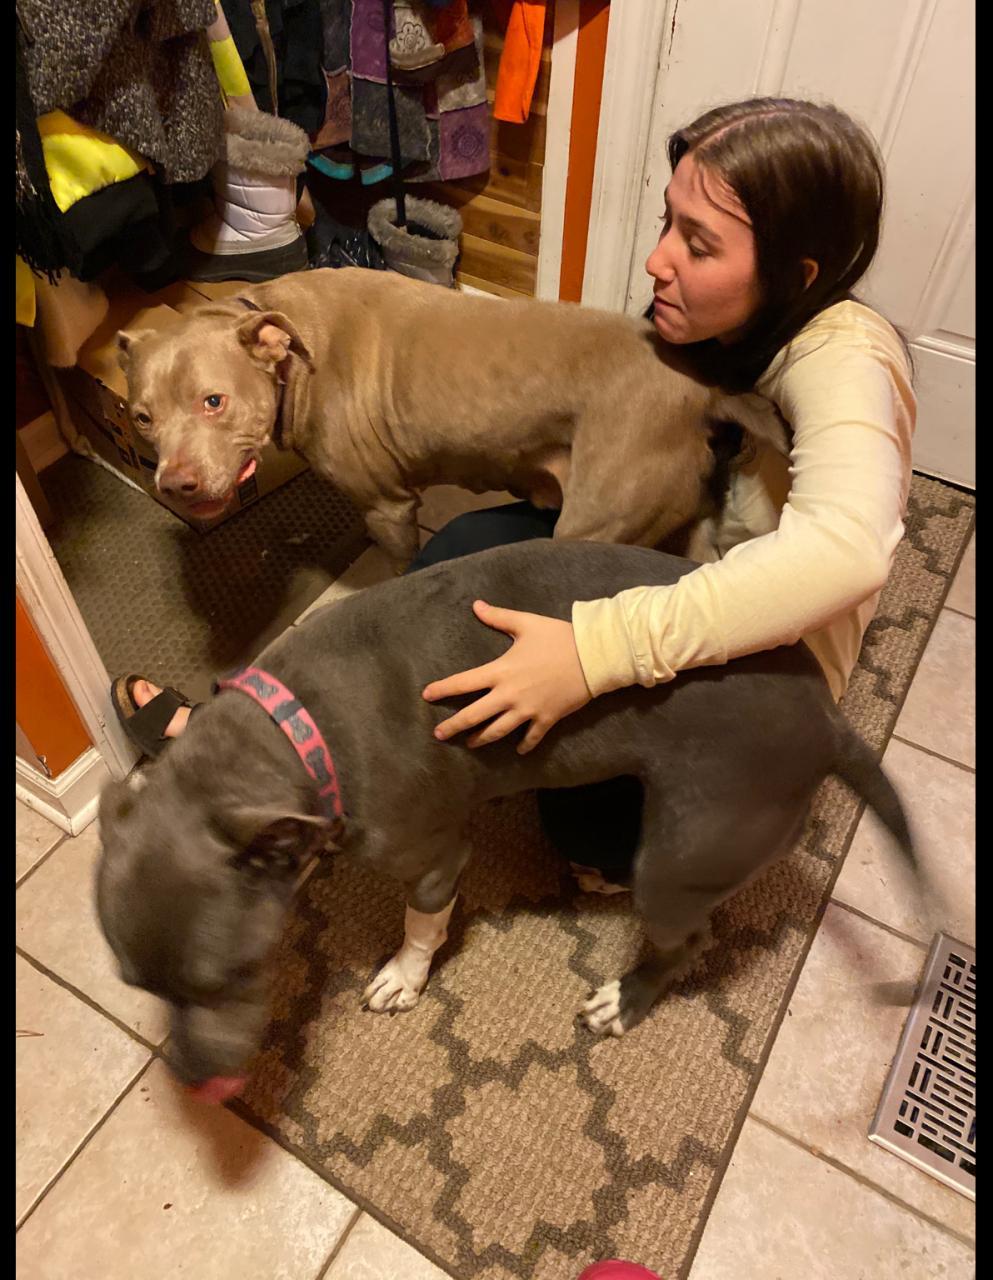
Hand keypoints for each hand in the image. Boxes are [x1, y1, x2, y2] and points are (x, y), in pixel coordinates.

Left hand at [422, 600, 591, 753]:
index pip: (463, 683)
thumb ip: (498, 617)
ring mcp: (527, 710)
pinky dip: (523, 746)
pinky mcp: (546, 719)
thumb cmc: (558, 637)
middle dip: (454, 726)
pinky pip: (531, 738)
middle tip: (439, 735)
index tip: (426, 696)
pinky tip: (517, 750)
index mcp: (500, 671)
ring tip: (471, 744)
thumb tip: (476, 605)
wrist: (592, 656)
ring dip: (481, 739)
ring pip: (498, 731)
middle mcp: (509, 695)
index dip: (442, 690)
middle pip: (474, 716)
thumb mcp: (526, 623)